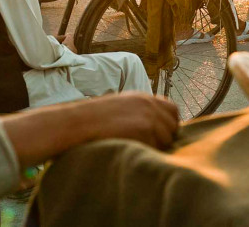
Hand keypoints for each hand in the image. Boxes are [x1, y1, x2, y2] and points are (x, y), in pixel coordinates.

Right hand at [0, 92, 179, 167]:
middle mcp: (148, 104)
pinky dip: (147, 152)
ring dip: (156, 146)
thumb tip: (157, 129)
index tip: (158, 135)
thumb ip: (138, 113)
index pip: (173, 110)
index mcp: (142, 97)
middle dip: (164, 137)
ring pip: (167, 139)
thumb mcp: (118, 108)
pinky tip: (129, 149)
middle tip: (145, 145)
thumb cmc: (90, 120)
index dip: (168, 124)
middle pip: (173, 126)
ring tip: (134, 146)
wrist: (75, 122)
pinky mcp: (145, 129)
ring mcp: (148, 116)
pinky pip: (157, 147)